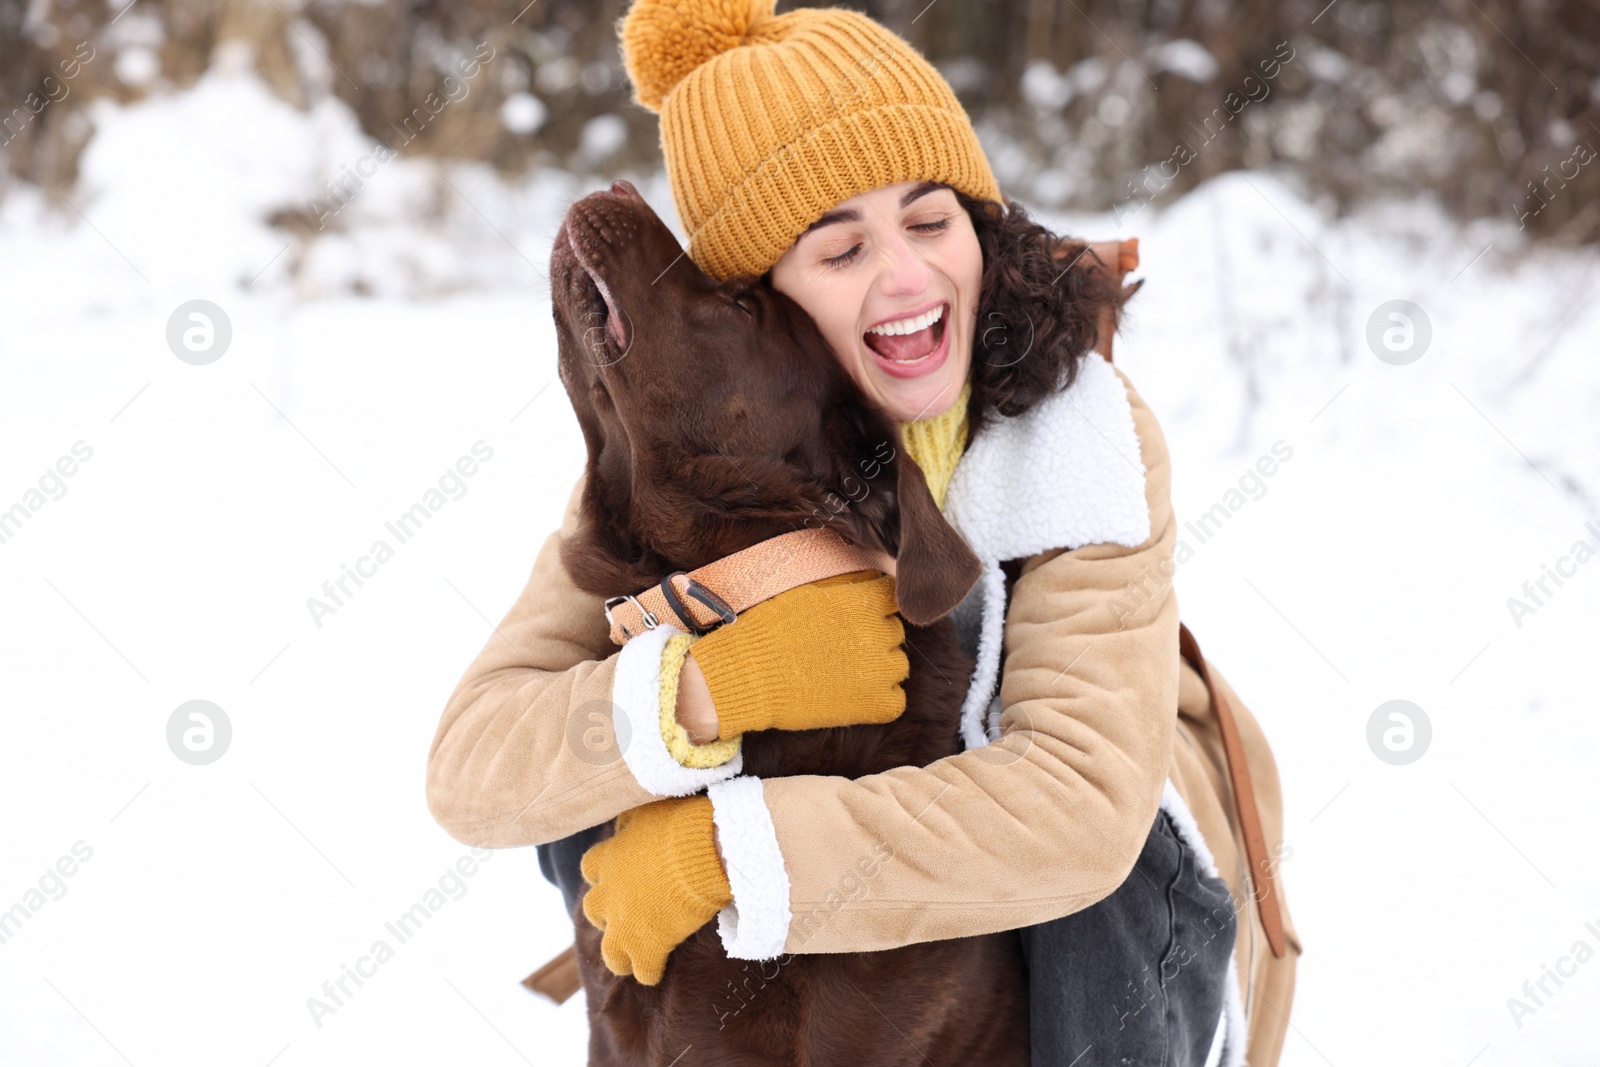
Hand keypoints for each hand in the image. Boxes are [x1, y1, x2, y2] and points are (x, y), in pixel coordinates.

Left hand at [580, 794, 730, 984]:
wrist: (704, 853)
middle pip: (593, 910)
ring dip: (619, 953)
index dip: (603, 873)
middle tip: (625, 912)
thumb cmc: (681, 825)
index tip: (616, 874)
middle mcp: (608, 894)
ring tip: (631, 956)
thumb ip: (630, 822)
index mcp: (607, 859)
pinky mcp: (647, 946)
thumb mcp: (648, 812)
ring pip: (610, 951)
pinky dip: (649, 971)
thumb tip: (623, 824)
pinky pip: (642, 970)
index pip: (590, 868)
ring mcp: (624, 924)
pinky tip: (657, 971)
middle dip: (606, 912)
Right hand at [682, 570, 907, 738]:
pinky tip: (855, 696)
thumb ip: (843, 587)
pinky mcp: (874, 703)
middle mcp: (877, 633)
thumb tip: (865, 579)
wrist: (748, 676)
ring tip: (847, 672)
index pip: (892, 597)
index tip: (861, 616)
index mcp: (861, 602)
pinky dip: (880, 699)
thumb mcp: (807, 594)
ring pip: (897, 665)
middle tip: (845, 647)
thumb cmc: (769, 632)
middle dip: (875, 637)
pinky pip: (895, 700)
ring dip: (879, 667)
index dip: (876, 606)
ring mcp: (879, 670)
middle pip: (895, 632)